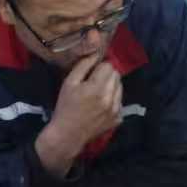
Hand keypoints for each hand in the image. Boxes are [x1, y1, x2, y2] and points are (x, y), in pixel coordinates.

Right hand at [34, 54, 122, 176]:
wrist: (68, 134)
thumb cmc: (66, 106)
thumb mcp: (69, 82)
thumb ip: (84, 65)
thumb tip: (96, 52)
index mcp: (97, 88)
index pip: (109, 66)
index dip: (100, 66)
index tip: (91, 72)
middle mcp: (110, 98)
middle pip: (117, 75)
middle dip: (106, 75)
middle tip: (93, 83)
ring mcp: (116, 110)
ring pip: (120, 87)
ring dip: (111, 87)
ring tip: (97, 94)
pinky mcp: (118, 119)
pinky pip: (120, 102)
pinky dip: (112, 101)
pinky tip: (100, 106)